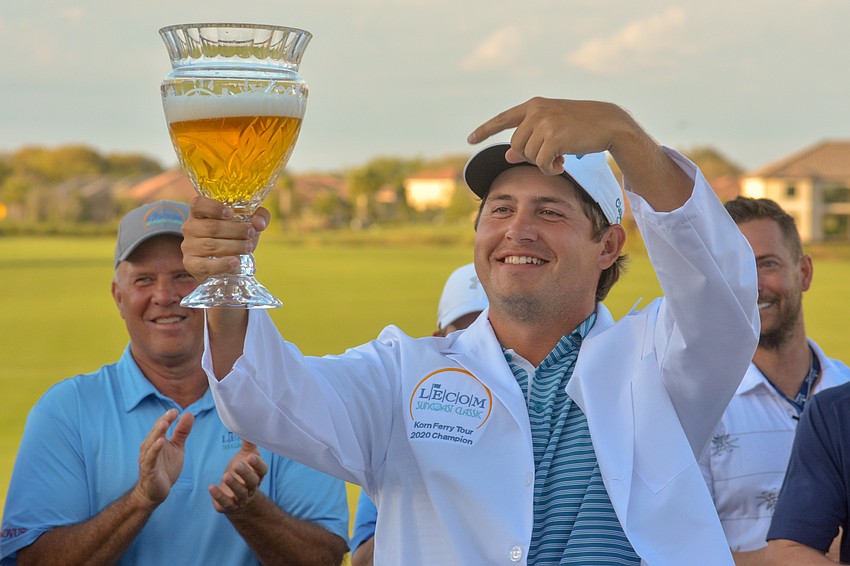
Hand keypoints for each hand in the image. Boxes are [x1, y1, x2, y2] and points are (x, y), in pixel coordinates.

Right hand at [133, 409, 193, 507]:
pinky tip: (160, 442)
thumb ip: (181, 432)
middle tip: (171, 413)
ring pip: (151, 443)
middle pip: (155, 432)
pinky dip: (154, 450)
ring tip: (164, 424)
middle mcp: (149, 447)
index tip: (176, 411)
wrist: (155, 492)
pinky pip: (150, 459)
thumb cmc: (165, 468)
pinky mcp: (148, 470)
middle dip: (162, 422)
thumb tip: (188, 414)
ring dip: (157, 433)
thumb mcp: (177, 448)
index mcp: (156, 440)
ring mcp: (147, 459)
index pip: (161, 426)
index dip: (168, 418)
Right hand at [181, 196, 270, 280]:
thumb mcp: (247, 223)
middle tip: (251, 233)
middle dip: (235, 230)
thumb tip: (259, 223)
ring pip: (210, 245)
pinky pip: (205, 265)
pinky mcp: (191, 265)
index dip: (214, 207)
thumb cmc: (233, 237)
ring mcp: (189, 246)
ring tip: (248, 247)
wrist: (222, 264)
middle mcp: (191, 227)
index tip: (231, 213)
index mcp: (200, 213)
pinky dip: (222, 264)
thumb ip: (259, 217)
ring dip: (233, 246)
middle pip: (211, 227)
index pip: (199, 205)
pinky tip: (235, 262)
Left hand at [209, 439, 267, 514]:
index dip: (258, 464)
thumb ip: (248, 443)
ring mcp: (241, 498)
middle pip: (252, 482)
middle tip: (237, 464)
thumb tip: (248, 424)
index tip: (251, 457)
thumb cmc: (242, 472)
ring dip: (234, 484)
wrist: (237, 498)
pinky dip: (218, 496)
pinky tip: (211, 487)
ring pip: (240, 493)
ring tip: (226, 475)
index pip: (262, 470)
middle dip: (245, 473)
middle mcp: (251, 487)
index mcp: (257, 474)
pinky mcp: (228, 506)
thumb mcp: (246, 457)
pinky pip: (225, 503)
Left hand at [467, 97, 636, 174]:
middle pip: (516, 145)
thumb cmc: (580, 126)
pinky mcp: (554, 136)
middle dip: (531, 156)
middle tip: (551, 155)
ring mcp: (545, 122)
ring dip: (543, 163)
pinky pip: (542, 163)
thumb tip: (507, 156)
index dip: (485, 130)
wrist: (609, 123)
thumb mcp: (552, 129)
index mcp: (534, 105)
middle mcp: (536, 111)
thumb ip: (529, 139)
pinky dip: (551, 169)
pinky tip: (562, 164)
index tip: (470, 140)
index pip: (503, 119)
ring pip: (528, 155)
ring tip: (560, 157)